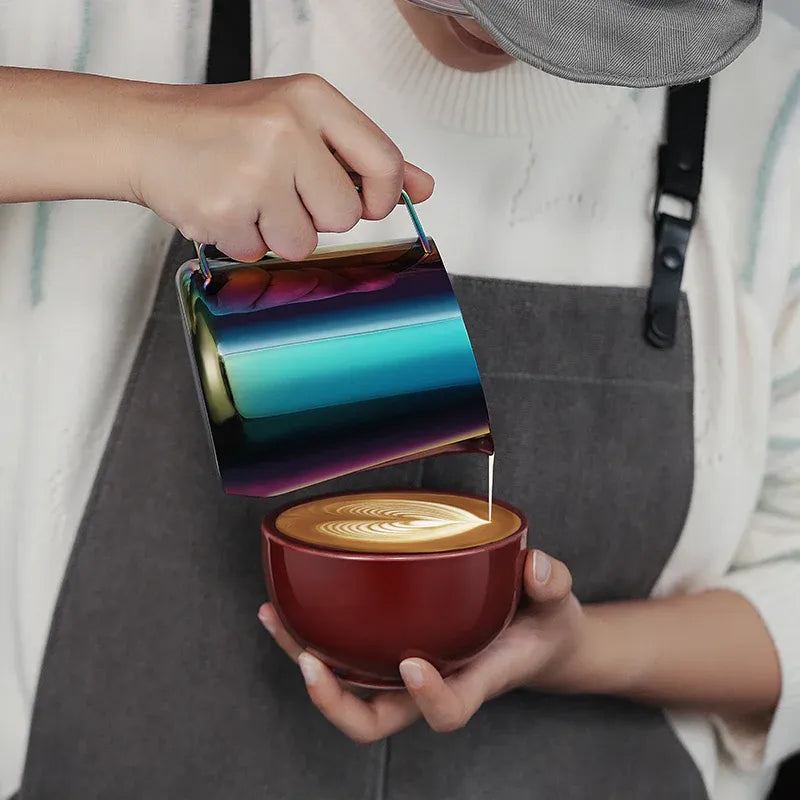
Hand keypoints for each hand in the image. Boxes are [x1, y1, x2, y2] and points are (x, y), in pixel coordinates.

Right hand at [128, 74, 433, 261]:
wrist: (143, 132)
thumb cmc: (223, 127)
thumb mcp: (299, 122)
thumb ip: (363, 155)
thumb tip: (423, 187)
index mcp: (311, 99)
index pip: (385, 162)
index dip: (383, 197)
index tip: (366, 204)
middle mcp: (286, 129)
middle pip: (344, 216)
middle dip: (315, 216)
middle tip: (279, 190)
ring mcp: (255, 171)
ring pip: (303, 244)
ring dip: (277, 234)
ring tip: (248, 199)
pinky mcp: (226, 210)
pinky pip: (261, 255)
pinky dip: (244, 242)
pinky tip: (224, 207)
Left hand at [258, 550, 585, 741]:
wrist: (537, 639)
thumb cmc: (544, 624)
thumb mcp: (559, 603)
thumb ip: (553, 583)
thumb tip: (535, 566)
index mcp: (479, 678)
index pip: (449, 710)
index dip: (429, 697)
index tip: (413, 663)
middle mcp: (436, 682)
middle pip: (377, 720)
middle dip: (337, 704)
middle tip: (309, 664)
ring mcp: (410, 670)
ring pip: (350, 690)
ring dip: (307, 662)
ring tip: (276, 619)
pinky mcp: (394, 647)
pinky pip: (348, 654)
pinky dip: (312, 636)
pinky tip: (289, 606)